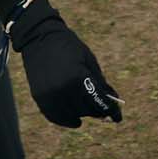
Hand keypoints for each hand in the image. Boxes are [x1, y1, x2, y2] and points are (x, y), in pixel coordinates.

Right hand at [6, 0, 122, 127]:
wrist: (40, 38)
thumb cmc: (69, 47)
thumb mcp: (89, 61)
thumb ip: (100, 83)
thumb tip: (114, 101)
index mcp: (79, 77)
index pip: (99, 101)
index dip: (111, 111)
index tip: (118, 118)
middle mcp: (64, 89)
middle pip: (86, 110)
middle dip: (97, 111)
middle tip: (102, 110)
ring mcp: (50, 95)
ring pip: (71, 116)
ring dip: (82, 115)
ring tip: (87, 111)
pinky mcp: (39, 98)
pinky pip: (55, 116)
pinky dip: (65, 120)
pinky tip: (74, 119)